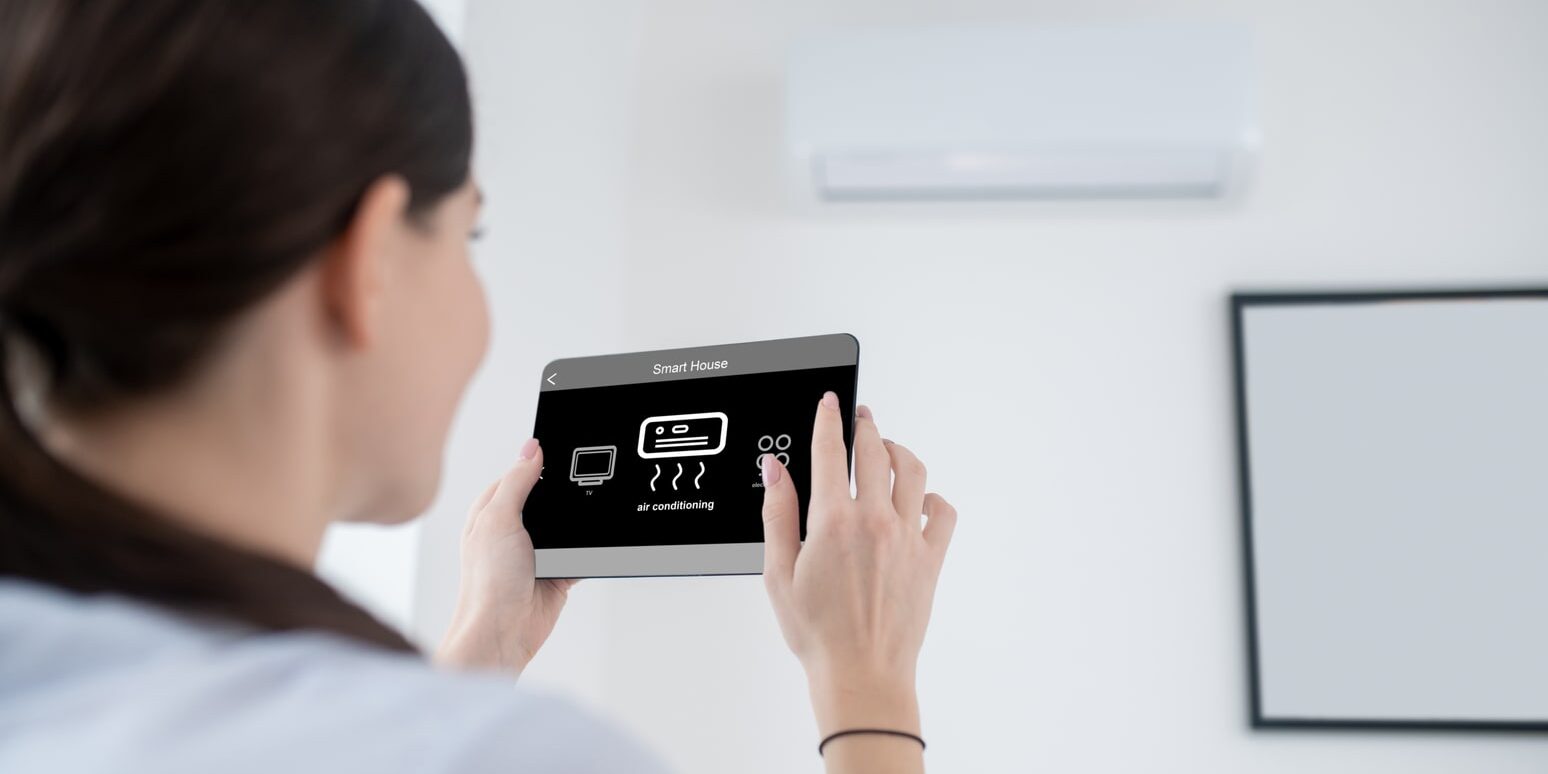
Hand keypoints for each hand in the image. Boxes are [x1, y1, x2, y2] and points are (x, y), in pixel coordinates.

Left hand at [435, 439, 575, 677]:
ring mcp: (536, 551)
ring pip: (566, 524)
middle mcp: (513, 529)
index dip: (539, 463)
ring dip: (576, 522)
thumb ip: (516, 481)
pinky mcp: (557, 571)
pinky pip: (581, 551)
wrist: (502, 632)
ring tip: (585, 516)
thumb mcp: (497, 519)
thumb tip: (532, 449)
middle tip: (581, 483)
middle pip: (548, 497)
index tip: (562, 452)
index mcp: (492, 511)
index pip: (519, 474)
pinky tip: (592, 543)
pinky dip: (589, 548)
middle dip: (564, 494)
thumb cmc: (487, 583)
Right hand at [760, 393, 955, 753]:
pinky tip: (919, 499)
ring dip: (899, 451)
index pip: (830, 451)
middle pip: (874, 451)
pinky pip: (943, 512)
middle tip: (859, 417)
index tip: (830, 402)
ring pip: (913, 471)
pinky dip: (933, 497)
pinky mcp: (931, 558)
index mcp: (832, 521)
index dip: (828, 419)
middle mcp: (874, 521)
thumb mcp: (778, 573)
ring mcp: (908, 537)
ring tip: (888, 448)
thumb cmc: (818, 633)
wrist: (862, 674)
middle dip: (865, 426)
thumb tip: (775, 471)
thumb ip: (777, 513)